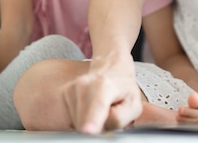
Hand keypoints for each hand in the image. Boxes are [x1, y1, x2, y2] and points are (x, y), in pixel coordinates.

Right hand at [13, 58, 142, 132]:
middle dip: (96, 127)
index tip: (88, 130)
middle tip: (108, 114)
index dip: (91, 121)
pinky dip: (82, 118)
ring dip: (89, 122)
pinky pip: (71, 119)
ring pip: (76, 124)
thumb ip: (120, 119)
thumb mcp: (133, 106)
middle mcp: (83, 85)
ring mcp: (71, 88)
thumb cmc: (123, 89)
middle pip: (84, 124)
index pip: (95, 106)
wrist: (111, 68)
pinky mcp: (64, 93)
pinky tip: (90, 107)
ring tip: (100, 109)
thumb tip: (99, 128)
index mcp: (103, 86)